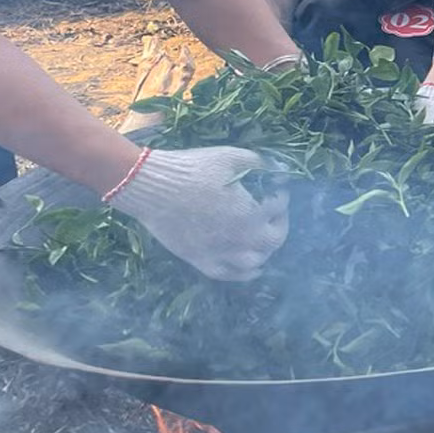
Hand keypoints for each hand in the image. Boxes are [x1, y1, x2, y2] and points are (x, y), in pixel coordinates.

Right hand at [109, 146, 289, 280]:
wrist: (153, 187)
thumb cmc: (193, 169)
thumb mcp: (231, 157)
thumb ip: (259, 162)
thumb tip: (278, 166)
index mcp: (251, 215)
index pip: (278, 209)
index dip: (281, 197)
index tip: (277, 189)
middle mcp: (240, 240)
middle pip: (272, 241)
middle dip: (279, 225)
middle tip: (275, 213)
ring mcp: (220, 254)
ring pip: (254, 262)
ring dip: (264, 250)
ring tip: (263, 238)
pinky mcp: (200, 261)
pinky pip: (228, 274)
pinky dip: (244, 273)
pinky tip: (253, 267)